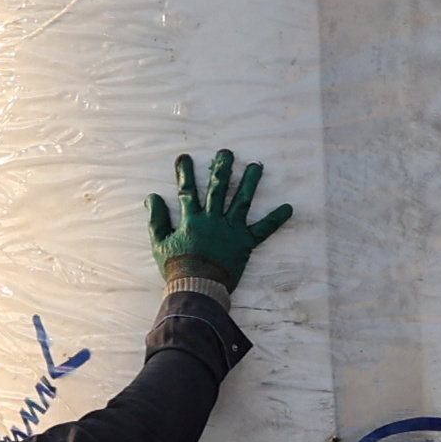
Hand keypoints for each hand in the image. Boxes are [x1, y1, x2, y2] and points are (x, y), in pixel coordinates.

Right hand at [146, 147, 298, 289]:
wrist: (197, 288)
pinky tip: (289, 208)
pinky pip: (263, 230)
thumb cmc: (177, 268)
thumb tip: (152, 196)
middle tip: (226, 153)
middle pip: (218, 188)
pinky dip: (276, 219)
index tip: (185, 157)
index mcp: (192, 219)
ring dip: (249, 182)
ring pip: (241, 201)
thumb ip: (157, 219)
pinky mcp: (245, 243)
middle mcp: (212, 220)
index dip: (185, 173)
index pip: (187, 191)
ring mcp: (230, 230)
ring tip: (256, 166)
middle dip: (221, 168)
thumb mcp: (160, 243)